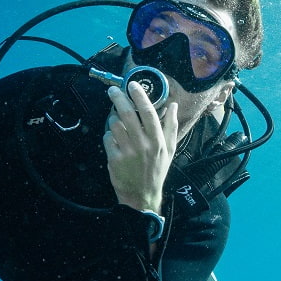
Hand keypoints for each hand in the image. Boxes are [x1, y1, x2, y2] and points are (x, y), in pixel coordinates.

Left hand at [103, 81, 177, 212]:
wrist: (142, 195)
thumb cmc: (157, 170)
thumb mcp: (170, 149)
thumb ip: (171, 126)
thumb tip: (173, 105)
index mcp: (158, 140)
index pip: (148, 112)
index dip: (139, 96)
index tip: (132, 85)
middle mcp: (143, 144)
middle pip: (127, 114)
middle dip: (118, 98)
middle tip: (113, 90)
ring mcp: (127, 152)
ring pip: (114, 124)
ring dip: (113, 119)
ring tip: (117, 121)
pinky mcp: (114, 159)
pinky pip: (107, 138)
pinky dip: (109, 136)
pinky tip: (115, 141)